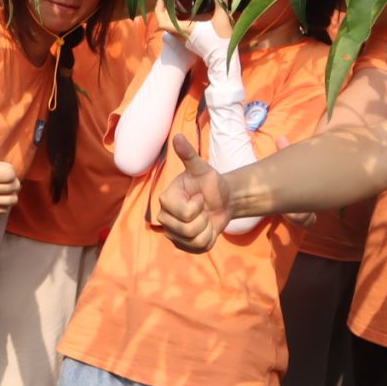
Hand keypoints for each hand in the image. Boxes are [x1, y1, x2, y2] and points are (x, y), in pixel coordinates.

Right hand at [156, 133, 234, 251]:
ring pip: (194, 241)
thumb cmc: (210, 183)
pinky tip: (207, 228)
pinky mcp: (182, 245)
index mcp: (166, 199)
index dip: (198, 206)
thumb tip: (177, 136)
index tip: (200, 196)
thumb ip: (188, 155)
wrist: (222, 200)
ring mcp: (172, 233)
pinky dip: (209, 239)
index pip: (184, 213)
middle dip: (204, 218)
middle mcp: (164, 217)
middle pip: (188, 230)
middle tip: (203, 208)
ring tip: (205, 218)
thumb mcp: (202, 168)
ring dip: (208, 229)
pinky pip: (199, 249)